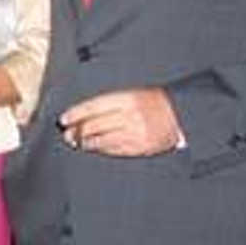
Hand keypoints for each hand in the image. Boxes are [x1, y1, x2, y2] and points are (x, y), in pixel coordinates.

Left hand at [58, 87, 181, 156]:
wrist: (181, 115)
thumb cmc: (153, 102)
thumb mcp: (132, 94)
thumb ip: (109, 103)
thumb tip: (82, 114)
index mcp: (126, 99)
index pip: (92, 107)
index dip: (75, 114)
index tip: (64, 119)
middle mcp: (130, 116)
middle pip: (94, 125)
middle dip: (77, 131)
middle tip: (67, 134)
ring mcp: (135, 133)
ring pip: (101, 140)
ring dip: (85, 142)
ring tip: (76, 142)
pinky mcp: (140, 147)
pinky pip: (114, 150)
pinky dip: (101, 149)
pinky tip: (94, 147)